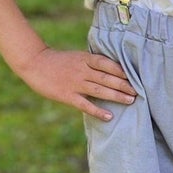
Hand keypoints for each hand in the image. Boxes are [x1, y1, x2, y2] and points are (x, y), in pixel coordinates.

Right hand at [15, 47, 135, 119]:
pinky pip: (85, 105)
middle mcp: (82, 70)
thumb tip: (114, 69)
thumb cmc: (58, 61)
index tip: (134, 75)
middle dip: (124, 85)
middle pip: (107, 78)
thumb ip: (92, 63)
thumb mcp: (77, 56)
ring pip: (100, 90)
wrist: (34, 63)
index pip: (107, 63)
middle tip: (139, 91)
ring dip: (116, 96)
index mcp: (85, 59)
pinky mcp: (67, 95)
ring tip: (130, 100)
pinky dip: (98, 111)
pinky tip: (109, 116)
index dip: (121, 70)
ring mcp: (75, 83)